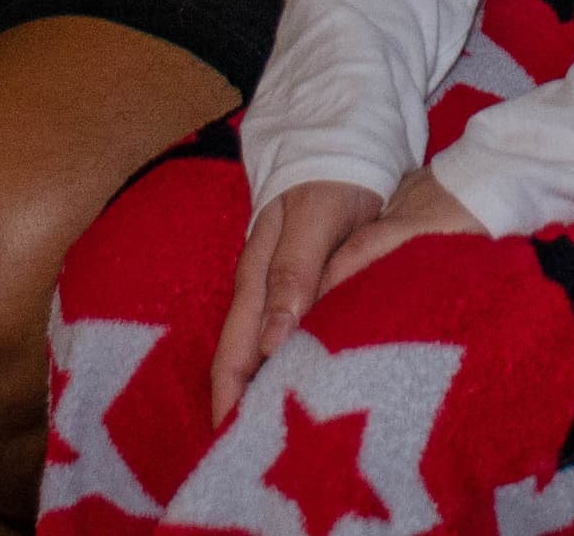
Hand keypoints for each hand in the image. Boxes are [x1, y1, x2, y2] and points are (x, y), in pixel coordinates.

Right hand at [209, 169, 482, 420]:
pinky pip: (286, 323)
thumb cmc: (332, 171)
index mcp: (260, 273)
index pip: (237, 348)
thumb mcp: (317, 218)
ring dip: (263, 379)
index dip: (231, 392)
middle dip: (240, 397)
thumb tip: (271, 342)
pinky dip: (287, 353)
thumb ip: (294, 273)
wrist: (342, 128)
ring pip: (263, 339)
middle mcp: (263, 280)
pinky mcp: (304, 271)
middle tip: (246, 445)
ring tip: (268, 422)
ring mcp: (280, 275)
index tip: (231, 434)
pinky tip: (297, 370)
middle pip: (244, 350)